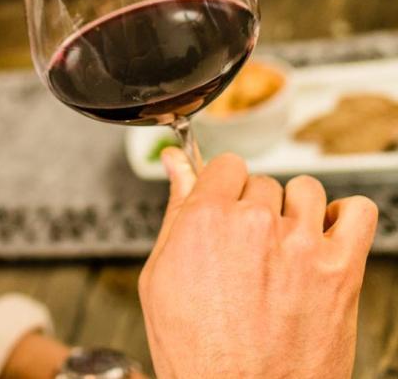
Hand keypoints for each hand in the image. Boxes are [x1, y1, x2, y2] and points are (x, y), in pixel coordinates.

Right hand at [139, 149, 376, 378]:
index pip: (225, 164)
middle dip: (254, 210)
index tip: (225, 207)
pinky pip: (358, 211)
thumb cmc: (197, 354)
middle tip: (248, 250)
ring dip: (295, 212)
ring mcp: (301, 245)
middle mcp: (254, 223)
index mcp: (206, 218)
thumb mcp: (160, 277)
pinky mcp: (341, 271)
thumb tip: (175, 163)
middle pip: (262, 182)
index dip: (223, 189)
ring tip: (285, 247)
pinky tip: (324, 240)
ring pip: (305, 190)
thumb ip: (174, 209)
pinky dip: (345, 218)